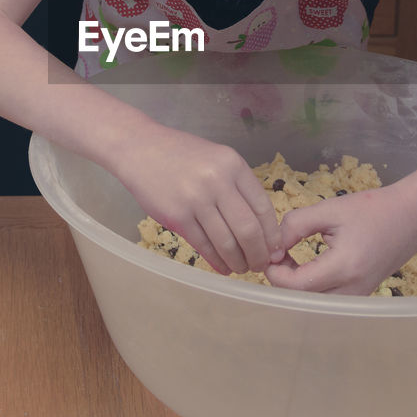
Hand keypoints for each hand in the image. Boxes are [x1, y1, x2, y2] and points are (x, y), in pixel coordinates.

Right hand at [110, 124, 283, 275]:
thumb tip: (260, 227)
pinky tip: (222, 267)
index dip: (272, 235)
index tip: (275, 250)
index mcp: (233, 165)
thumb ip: (237, 187)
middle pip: (248, 229)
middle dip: (258, 254)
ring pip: (226, 242)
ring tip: (241, 268)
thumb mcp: (217, 160)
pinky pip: (203, 246)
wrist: (140, 147)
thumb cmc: (181, 154)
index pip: (263, 207)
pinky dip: (216, 261)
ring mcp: (196, 199)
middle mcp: (217, 181)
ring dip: (238, 262)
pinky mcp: (176, 216)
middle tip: (260, 265)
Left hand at [264, 186, 416, 295]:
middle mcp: (352, 290)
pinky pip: (326, 300)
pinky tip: (307, 266)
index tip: (271, 252)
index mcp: (344, 267)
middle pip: (302, 300)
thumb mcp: (330, 209)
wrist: (412, 216)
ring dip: (296, 285)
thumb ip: (296, 225)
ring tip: (291, 259)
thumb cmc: (373, 209)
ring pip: (313, 304)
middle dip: (283, 279)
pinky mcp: (360, 296)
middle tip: (278, 254)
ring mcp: (358, 297)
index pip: (296, 286)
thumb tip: (273, 246)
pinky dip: (311, 288)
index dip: (275, 272)